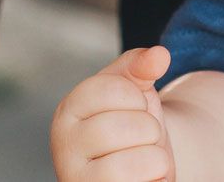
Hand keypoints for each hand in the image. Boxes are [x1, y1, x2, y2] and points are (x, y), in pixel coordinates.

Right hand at [52, 47, 173, 181]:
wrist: (137, 172)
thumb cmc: (131, 127)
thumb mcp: (134, 91)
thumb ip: (141, 66)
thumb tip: (160, 55)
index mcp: (67, 112)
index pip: (111, 89)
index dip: (136, 97)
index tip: (134, 107)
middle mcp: (63, 149)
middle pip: (125, 127)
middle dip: (149, 130)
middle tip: (142, 139)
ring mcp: (79, 180)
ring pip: (135, 165)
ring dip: (155, 161)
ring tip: (143, 162)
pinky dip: (155, 181)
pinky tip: (143, 180)